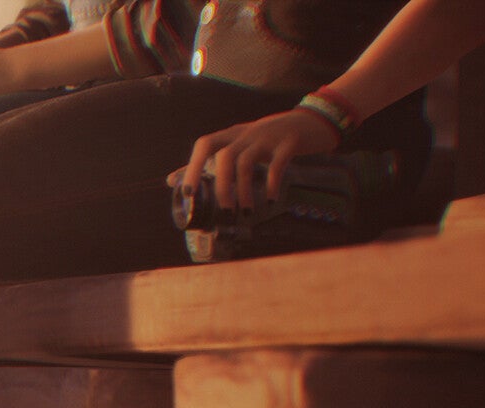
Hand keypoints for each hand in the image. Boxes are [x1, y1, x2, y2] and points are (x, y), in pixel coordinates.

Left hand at [172, 108, 342, 209]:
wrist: (313, 120)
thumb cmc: (269, 138)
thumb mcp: (238, 143)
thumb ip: (208, 161)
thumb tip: (171, 180)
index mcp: (232, 135)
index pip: (205, 144)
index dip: (193, 166)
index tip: (188, 193)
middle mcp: (247, 134)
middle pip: (225, 156)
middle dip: (221, 185)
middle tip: (223, 210)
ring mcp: (268, 137)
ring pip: (247, 162)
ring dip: (244, 190)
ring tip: (246, 211)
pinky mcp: (290, 142)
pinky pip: (277, 164)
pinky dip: (271, 183)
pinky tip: (271, 199)